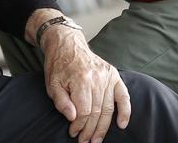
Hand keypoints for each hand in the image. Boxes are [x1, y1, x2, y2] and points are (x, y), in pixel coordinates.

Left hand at [40, 23, 130, 142]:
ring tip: (97, 139)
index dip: (79, 125)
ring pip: (109, 108)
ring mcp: (108, 76)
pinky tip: (122, 124)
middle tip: (85, 141)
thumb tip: (72, 117)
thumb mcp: (52, 84)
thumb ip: (61, 102)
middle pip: (97, 112)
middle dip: (90, 130)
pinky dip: (125, 111)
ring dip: (104, 127)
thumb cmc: (58, 65)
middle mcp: (97, 78)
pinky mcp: (114, 75)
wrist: (67, 44)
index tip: (73, 132)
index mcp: (81, 79)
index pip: (84, 111)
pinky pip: (123, 96)